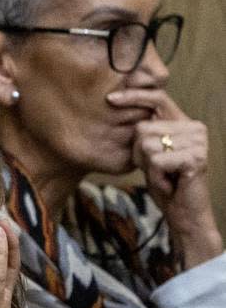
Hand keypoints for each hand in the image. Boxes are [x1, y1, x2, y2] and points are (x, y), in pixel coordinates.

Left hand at [107, 89, 222, 265]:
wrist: (182, 211)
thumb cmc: (164, 181)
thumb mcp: (149, 152)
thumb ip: (143, 132)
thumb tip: (116, 105)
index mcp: (184, 122)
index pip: (157, 98)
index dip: (133, 96)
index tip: (110, 98)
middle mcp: (195, 127)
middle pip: (142, 128)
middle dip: (139, 152)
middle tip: (156, 168)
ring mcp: (198, 142)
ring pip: (146, 144)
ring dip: (147, 165)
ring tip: (164, 174)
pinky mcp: (196, 157)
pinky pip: (155, 160)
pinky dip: (155, 175)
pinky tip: (168, 182)